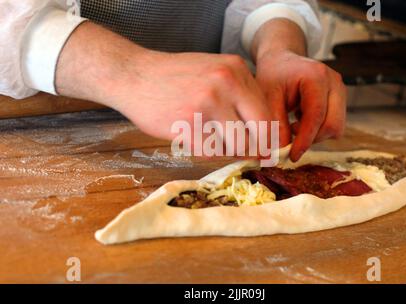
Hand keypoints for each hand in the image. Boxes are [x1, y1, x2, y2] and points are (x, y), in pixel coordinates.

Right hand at [56, 22, 271, 155]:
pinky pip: (211, 152)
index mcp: (236, 69)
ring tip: (212, 141)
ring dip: (227, 151)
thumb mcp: (214, 71)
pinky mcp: (188, 124)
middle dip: (254, 149)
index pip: (266, 113)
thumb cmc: (175, 78)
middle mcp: (226, 83)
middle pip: (258, 133)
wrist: (133, 75)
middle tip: (249, 156)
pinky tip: (194, 139)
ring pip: (236, 146)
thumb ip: (239, 94)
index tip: (265, 150)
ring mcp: (207, 103)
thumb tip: (264, 131)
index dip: (267, 137)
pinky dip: (206, 152)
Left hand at [256, 50, 346, 160]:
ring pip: (336, 127)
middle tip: (289, 137)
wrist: (281, 61)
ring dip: (314, 134)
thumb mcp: (267, 97)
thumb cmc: (273, 75)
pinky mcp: (340, 99)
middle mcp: (334, 82)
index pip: (316, 116)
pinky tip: (301, 120)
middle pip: (333, 124)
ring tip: (293, 124)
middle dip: (312, 138)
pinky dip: (317, 129)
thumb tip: (281, 150)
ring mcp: (340, 90)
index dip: (305, 139)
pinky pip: (334, 124)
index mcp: (316, 77)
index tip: (292, 155)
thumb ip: (275, 123)